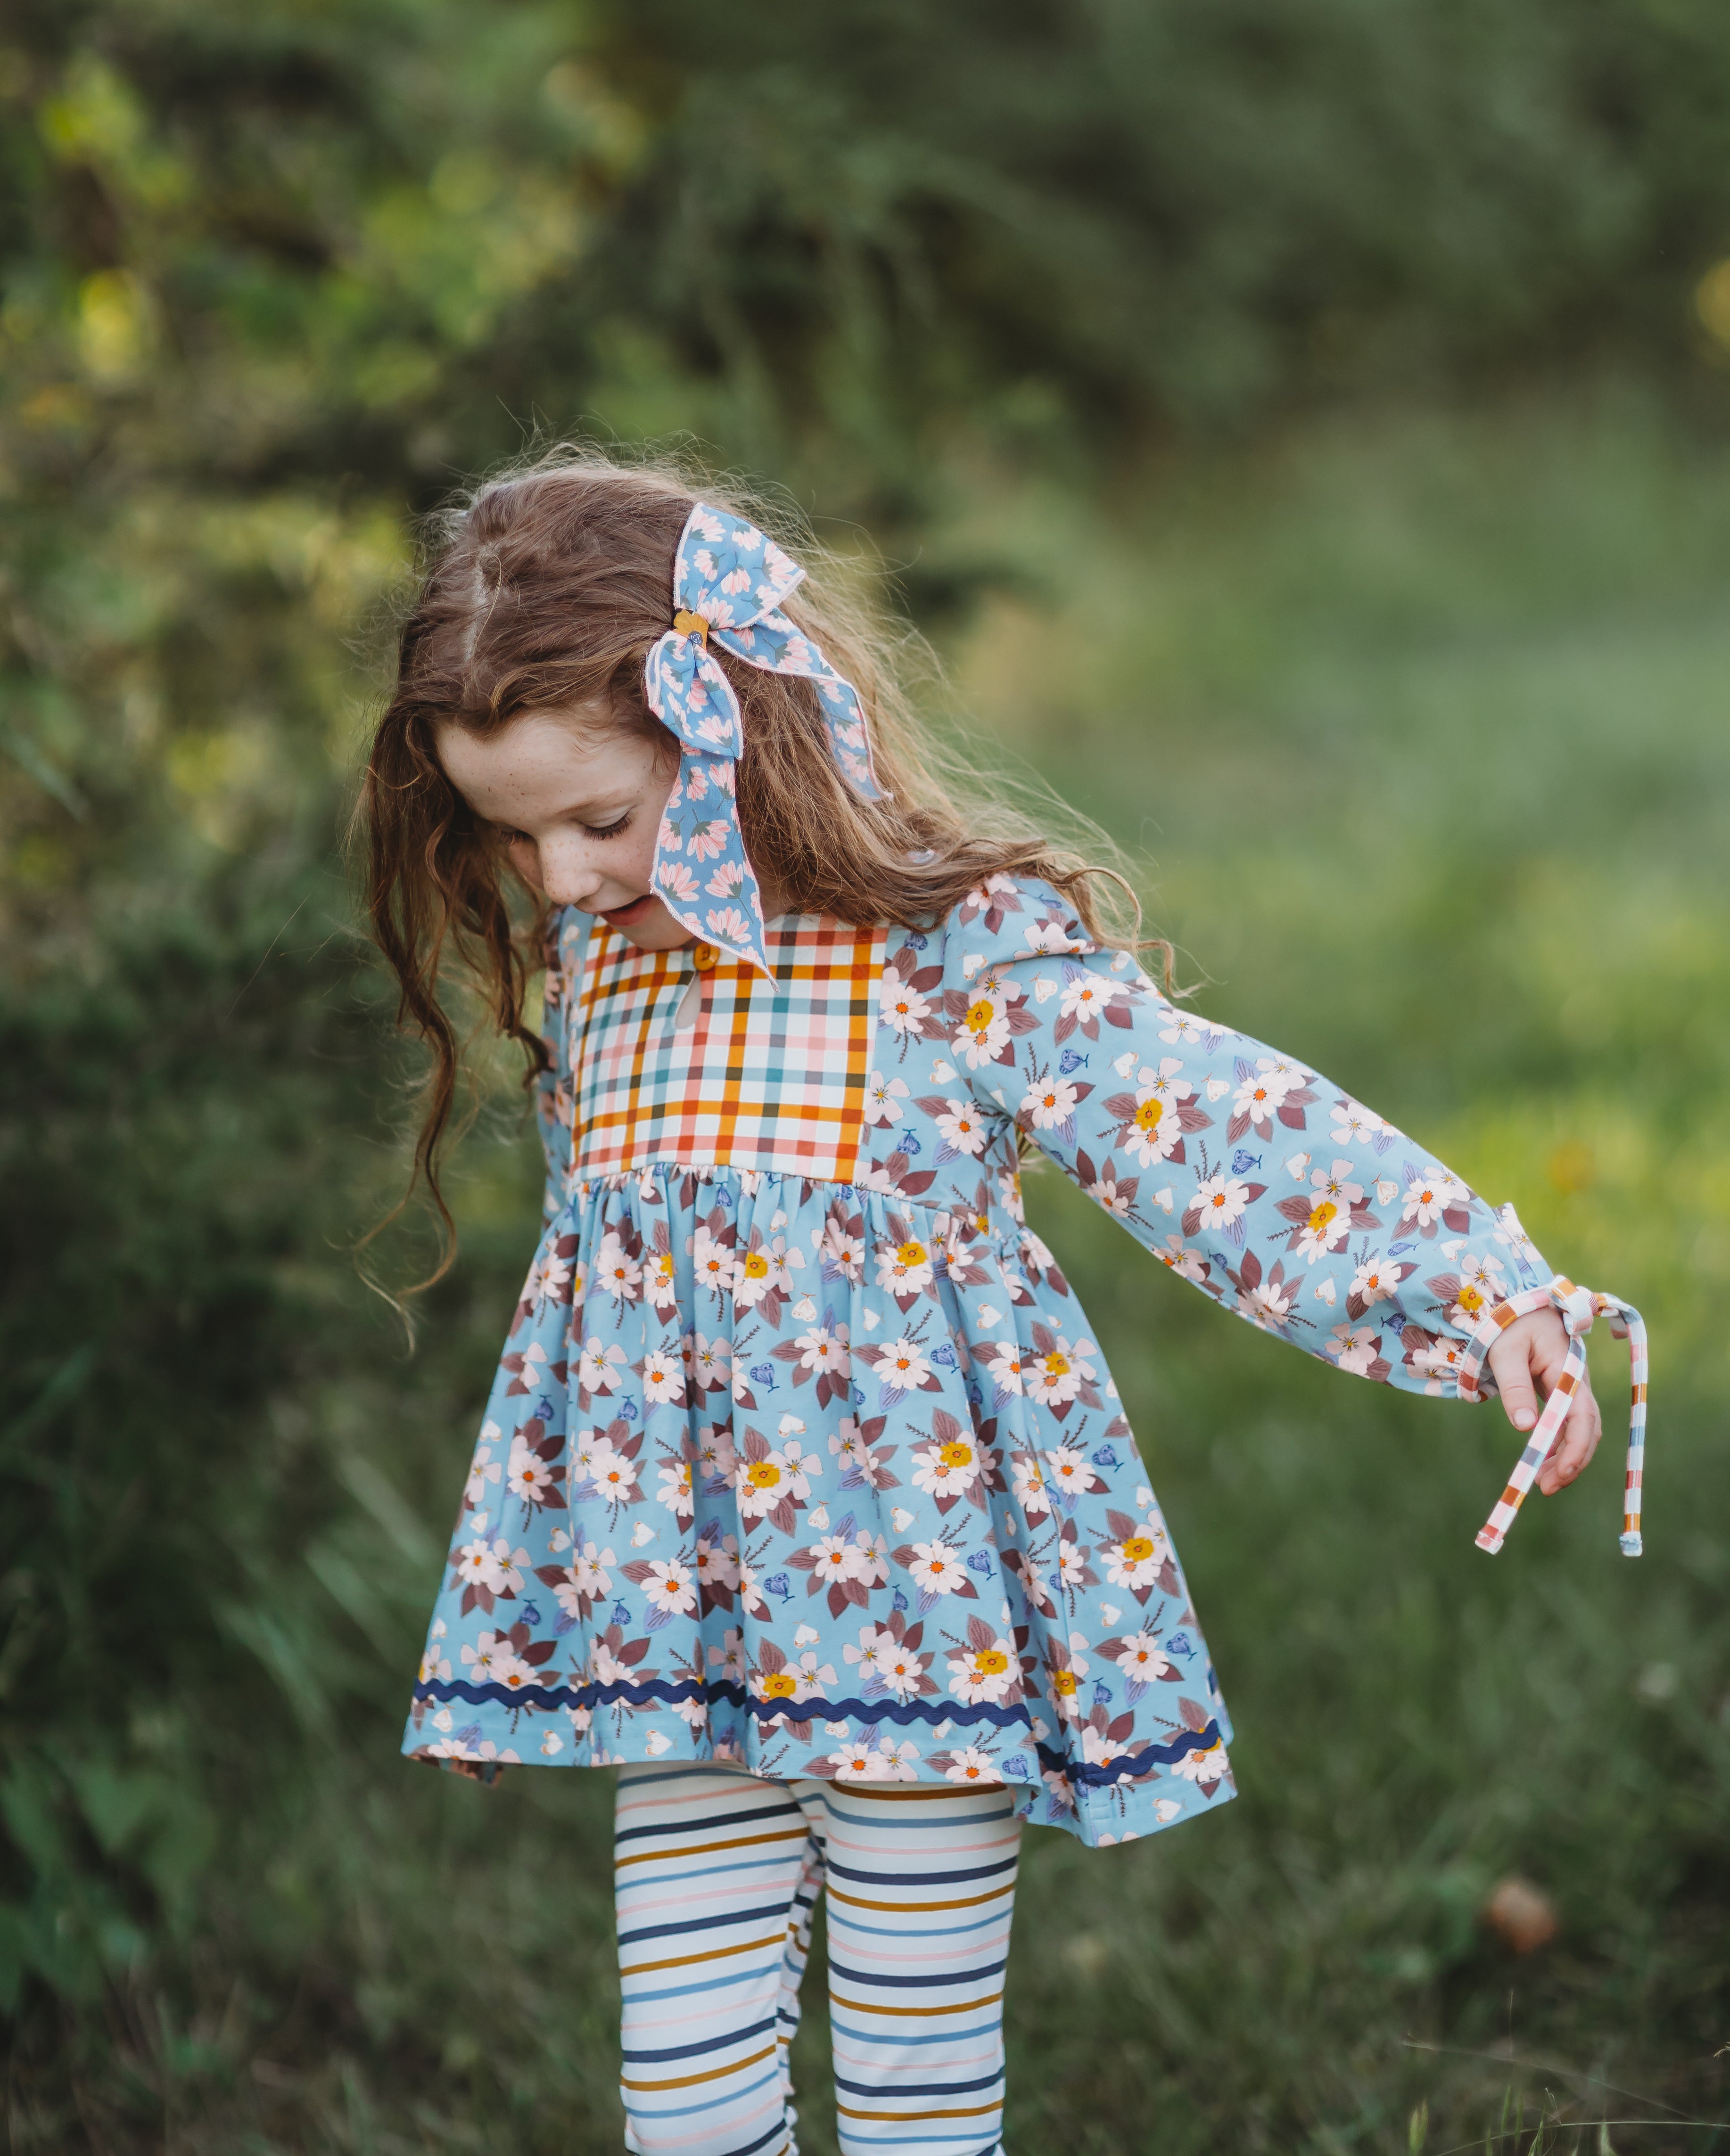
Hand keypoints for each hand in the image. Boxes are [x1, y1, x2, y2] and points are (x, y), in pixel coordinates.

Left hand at [1485, 1309, 1601, 1494]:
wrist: (1517, 1304)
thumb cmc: (1509, 1323)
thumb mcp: (1504, 1352)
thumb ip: (1514, 1387)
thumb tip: (1526, 1428)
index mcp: (1568, 1370)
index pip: (1581, 1416)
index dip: (1575, 1448)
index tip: (1560, 1473)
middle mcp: (1578, 1381)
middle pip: (1587, 1428)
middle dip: (1572, 1460)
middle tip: (1546, 1487)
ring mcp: (1574, 1387)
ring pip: (1580, 1429)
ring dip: (1566, 1456)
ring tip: (1543, 1481)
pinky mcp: (1564, 1391)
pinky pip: (1569, 1423)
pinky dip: (1559, 1443)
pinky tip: (1544, 1460)